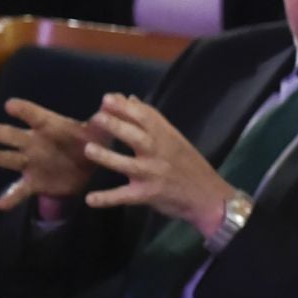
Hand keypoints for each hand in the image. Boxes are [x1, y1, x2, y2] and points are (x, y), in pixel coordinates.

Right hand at [0, 97, 103, 212]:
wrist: (87, 169)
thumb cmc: (88, 142)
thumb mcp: (99, 132)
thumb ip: (104, 119)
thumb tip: (118, 97)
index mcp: (51, 127)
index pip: (36, 116)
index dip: (25, 111)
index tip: (10, 104)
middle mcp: (35, 143)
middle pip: (13, 136)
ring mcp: (31, 162)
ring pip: (10, 159)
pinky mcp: (34, 182)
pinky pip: (19, 190)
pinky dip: (10, 197)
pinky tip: (0, 204)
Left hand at [82, 93, 234, 237]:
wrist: (208, 196)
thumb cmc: (189, 165)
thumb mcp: (174, 139)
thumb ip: (152, 120)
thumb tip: (130, 98)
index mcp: (165, 137)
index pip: (146, 117)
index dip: (126, 108)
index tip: (107, 98)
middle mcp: (159, 153)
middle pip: (137, 137)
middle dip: (117, 126)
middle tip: (97, 117)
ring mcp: (153, 174)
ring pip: (127, 165)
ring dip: (108, 157)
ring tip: (88, 149)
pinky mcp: (148, 194)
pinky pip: (125, 196)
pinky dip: (107, 198)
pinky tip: (90, 199)